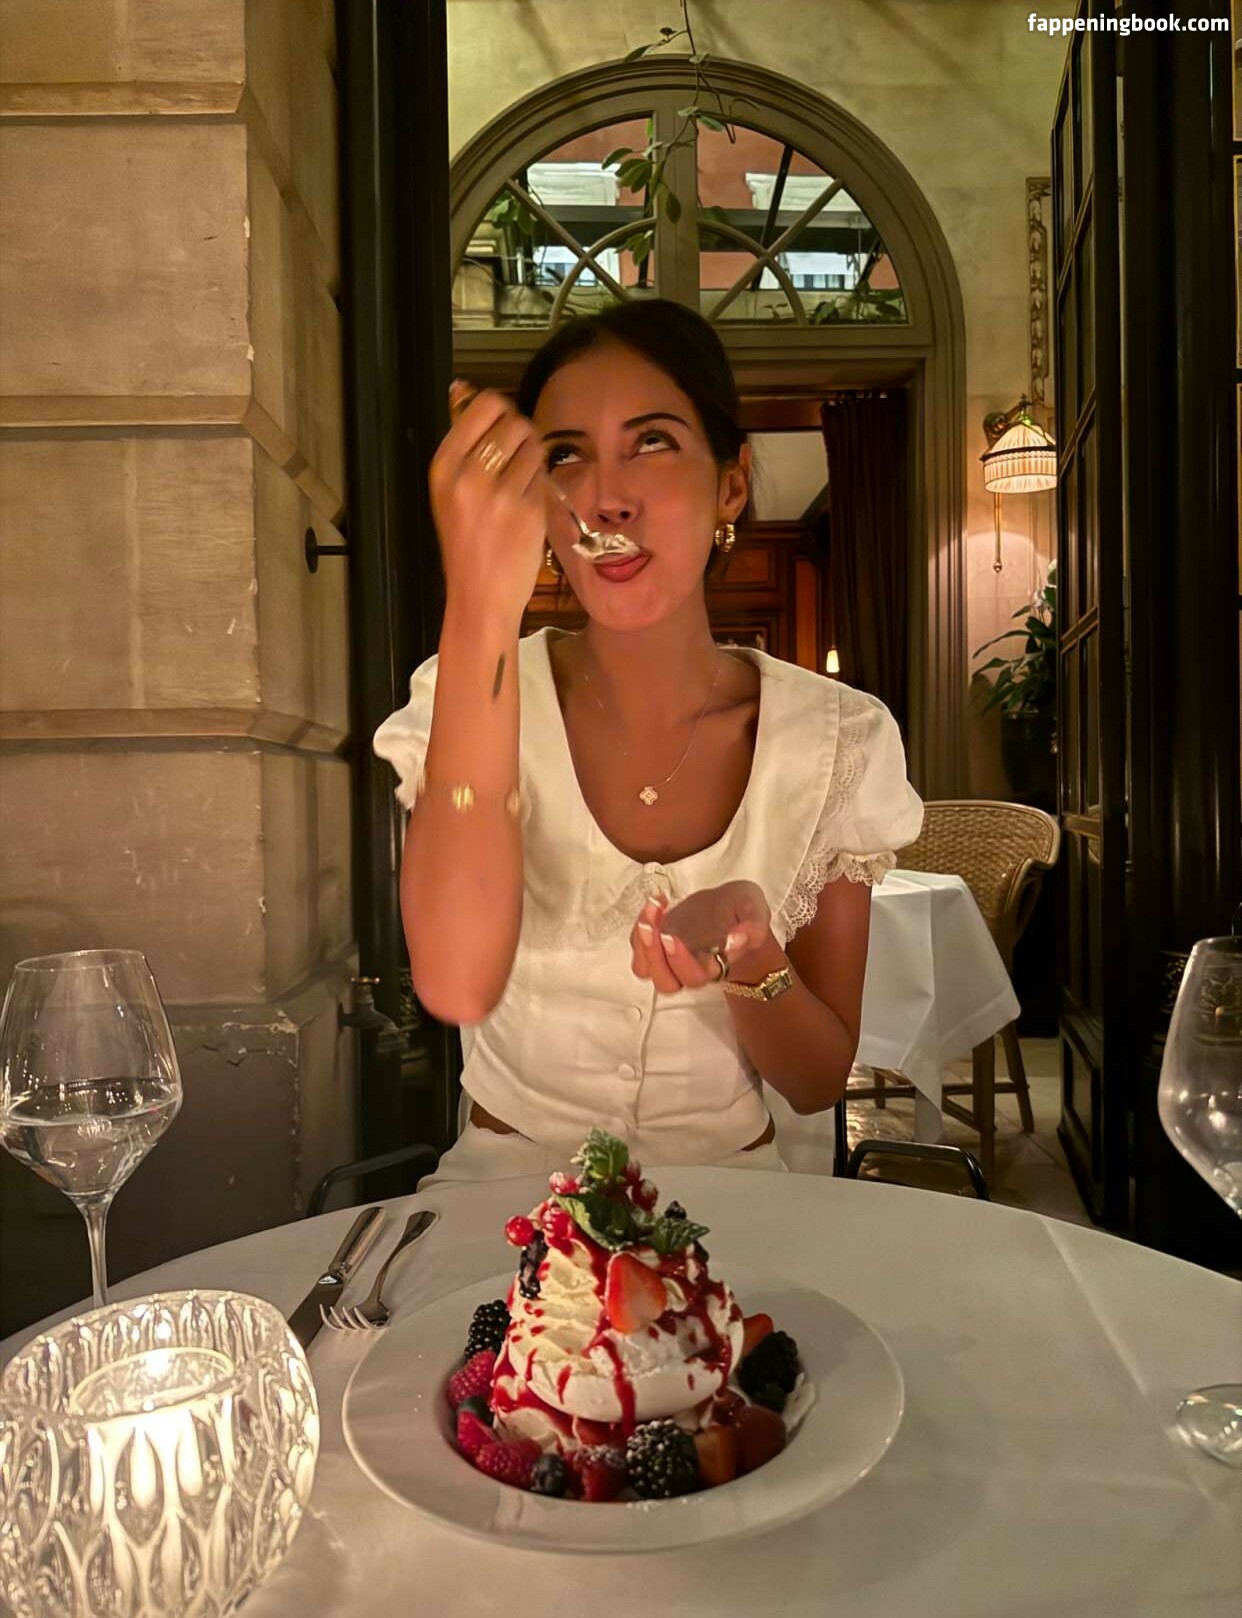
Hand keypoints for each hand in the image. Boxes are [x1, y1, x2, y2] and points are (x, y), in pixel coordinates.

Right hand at [429, 382, 549, 628]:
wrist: (479, 596)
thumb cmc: (466, 542)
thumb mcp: (450, 490)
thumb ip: (462, 442)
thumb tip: (464, 389)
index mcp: (445, 465)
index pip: (484, 406)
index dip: (501, 410)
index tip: (502, 425)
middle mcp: (469, 475)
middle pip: (514, 422)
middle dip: (521, 435)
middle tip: (515, 459)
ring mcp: (500, 493)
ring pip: (534, 447)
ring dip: (533, 459)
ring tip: (519, 483)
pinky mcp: (528, 510)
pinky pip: (543, 476)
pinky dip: (539, 484)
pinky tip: (526, 504)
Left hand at [629, 881, 773, 994]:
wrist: (727, 909)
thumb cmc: (741, 912)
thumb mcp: (754, 908)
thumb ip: (754, 923)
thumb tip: (742, 936)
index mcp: (716, 966)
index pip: (698, 977)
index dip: (689, 962)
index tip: (680, 937)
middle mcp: (690, 970)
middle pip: (668, 983)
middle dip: (659, 957)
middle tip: (662, 930)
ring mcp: (670, 960)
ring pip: (647, 971)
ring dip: (643, 946)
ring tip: (651, 913)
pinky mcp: (656, 946)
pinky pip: (638, 950)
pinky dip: (638, 932)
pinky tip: (655, 905)